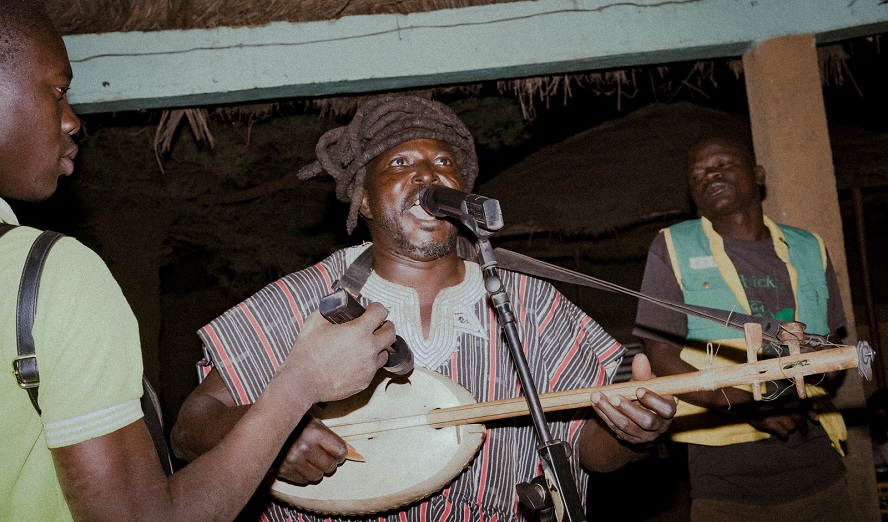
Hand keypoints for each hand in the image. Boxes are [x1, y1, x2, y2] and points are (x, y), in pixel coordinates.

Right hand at [277, 417, 347, 483]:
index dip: (341, 452)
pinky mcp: (283, 471)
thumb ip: (331, 437)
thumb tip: (352, 452)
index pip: (340, 451)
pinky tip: (301, 463)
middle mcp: (303, 448)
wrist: (268, 427)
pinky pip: (303, 481)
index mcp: (314, 433)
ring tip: (311, 458)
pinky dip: (304, 474)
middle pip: (330, 467)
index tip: (338, 451)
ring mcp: (292, 461)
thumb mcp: (315, 423)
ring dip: (317, 469)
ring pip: (317, 476)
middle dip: (330, 462)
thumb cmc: (295, 423)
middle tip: (324, 455)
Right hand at [280, 303, 394, 403]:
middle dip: (385, 326)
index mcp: (359, 331)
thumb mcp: (315, 322)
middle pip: (391, 332)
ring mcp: (369, 367)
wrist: (302, 383)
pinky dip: (369, 363)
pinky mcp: (365, 381)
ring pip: (385, 353)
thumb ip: (331, 308)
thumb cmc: (307, 354)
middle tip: (378, 325)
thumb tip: (338, 302)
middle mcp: (369, 348)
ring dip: (379, 346)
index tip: (373, 309)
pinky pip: (374, 369)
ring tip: (366, 345)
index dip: (377, 308)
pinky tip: (356, 361)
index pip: (381, 312)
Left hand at [591, 354, 675, 444]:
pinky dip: (604, 415)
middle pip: (646, 421)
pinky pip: (615, 428)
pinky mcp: (629, 438)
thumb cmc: (644, 392)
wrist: (636, 408)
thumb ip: (643, 372)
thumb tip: (640, 357)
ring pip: (627, 426)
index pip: (666, 409)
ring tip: (597, 397)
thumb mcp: (646, 381)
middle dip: (628, 408)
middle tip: (614, 397)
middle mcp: (658, 426)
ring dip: (610, 412)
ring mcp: (644, 435)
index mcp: (667, 410)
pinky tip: (596, 404)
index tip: (638, 389)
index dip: (653, 400)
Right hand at [736, 399, 817, 439]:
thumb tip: (804, 408)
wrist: (746, 404)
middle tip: (804, 430)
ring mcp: (778, 416)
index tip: (816, 419)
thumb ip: (790, 403)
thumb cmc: (763, 402)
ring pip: (791, 427)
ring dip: (789, 429)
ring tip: (785, 429)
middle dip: (803, 426)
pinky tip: (781, 435)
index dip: (811, 413)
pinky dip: (784, 435)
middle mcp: (784, 407)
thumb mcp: (777, 399)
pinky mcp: (771, 424)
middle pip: (799, 419)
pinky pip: (783, 433)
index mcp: (786, 399)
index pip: (803, 405)